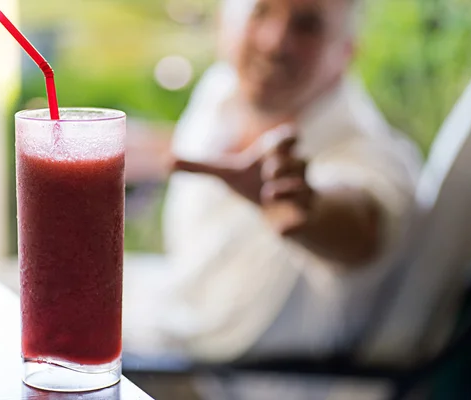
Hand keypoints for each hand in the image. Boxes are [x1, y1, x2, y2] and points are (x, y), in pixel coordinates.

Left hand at [172, 124, 313, 232]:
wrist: (278, 209)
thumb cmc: (251, 181)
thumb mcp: (225, 173)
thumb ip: (197, 166)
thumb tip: (165, 161)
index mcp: (275, 155)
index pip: (290, 137)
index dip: (286, 139)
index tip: (269, 147)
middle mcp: (293, 171)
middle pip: (298, 160)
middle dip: (281, 165)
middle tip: (266, 172)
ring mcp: (301, 193)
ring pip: (304, 187)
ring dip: (287, 188)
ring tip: (267, 194)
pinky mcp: (303, 216)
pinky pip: (305, 220)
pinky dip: (293, 225)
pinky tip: (280, 230)